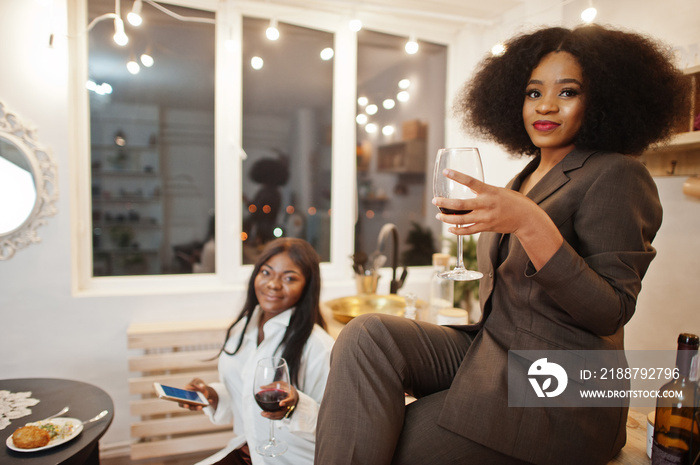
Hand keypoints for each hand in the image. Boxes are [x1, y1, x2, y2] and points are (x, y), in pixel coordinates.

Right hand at [180, 378, 218, 411]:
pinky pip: (203, 405)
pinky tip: (210, 400)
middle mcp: (187, 401)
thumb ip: (196, 382)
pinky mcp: (200, 405)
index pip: (180, 401)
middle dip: (191, 407)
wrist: (203, 387)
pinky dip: (207, 403)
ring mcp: (194, 404)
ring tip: (201, 406)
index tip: (186, 405)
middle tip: (195, 407)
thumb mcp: (197, 381)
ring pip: (195, 408)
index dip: (182, 404)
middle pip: (188, 406)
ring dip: (198, 408)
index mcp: (184, 394)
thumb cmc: (196, 383)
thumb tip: (196, 386)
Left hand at [260, 381, 297, 420]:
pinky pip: (279, 417)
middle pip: (284, 411)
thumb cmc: (286, 388)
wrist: (292, 393)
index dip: (286, 402)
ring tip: (263, 414)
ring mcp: (288, 409)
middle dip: (274, 413)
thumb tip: (261, 387)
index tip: (280, 403)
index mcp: (292, 395)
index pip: (290, 399)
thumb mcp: (281, 384)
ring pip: (281, 415)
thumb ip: (272, 386)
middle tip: (265, 413)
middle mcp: (291, 404)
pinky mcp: (284, 412)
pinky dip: (273, 417)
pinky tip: (266, 415)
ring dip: (272, 416)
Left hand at [432, 169, 561, 269]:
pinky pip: (468, 231)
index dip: (457, 176)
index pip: (470, 181)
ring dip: (447, 218)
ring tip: (439, 216)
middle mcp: (486, 204)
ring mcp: (486, 217)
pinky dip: (458, 230)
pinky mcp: (486, 228)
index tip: (446, 172)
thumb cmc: (513, 201)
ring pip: (461, 219)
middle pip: (461, 204)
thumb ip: (483, 191)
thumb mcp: (498, 191)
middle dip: (445, 203)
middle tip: (435, 201)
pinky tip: (450, 229)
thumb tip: (468, 188)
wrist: (526, 218)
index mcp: (489, 191)